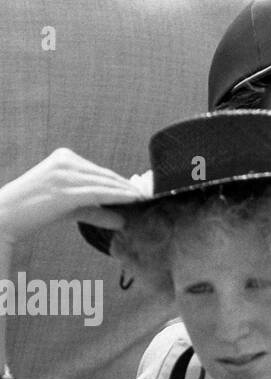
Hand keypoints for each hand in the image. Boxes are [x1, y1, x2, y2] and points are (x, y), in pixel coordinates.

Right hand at [0, 148, 144, 251]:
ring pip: (104, 183)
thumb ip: (95, 211)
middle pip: (104, 175)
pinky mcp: (64, 190)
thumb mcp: (68, 207)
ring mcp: (64, 174)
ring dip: (127, 192)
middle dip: (127, 186)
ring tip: (144, 198)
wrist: (4, 216)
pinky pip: (98, 192)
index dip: (121, 181)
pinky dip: (118, 196)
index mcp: (64, 157)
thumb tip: (121, 220)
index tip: (140, 189)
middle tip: (149, 193)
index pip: (100, 171)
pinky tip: (133, 200)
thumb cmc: (34, 211)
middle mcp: (65, 161)